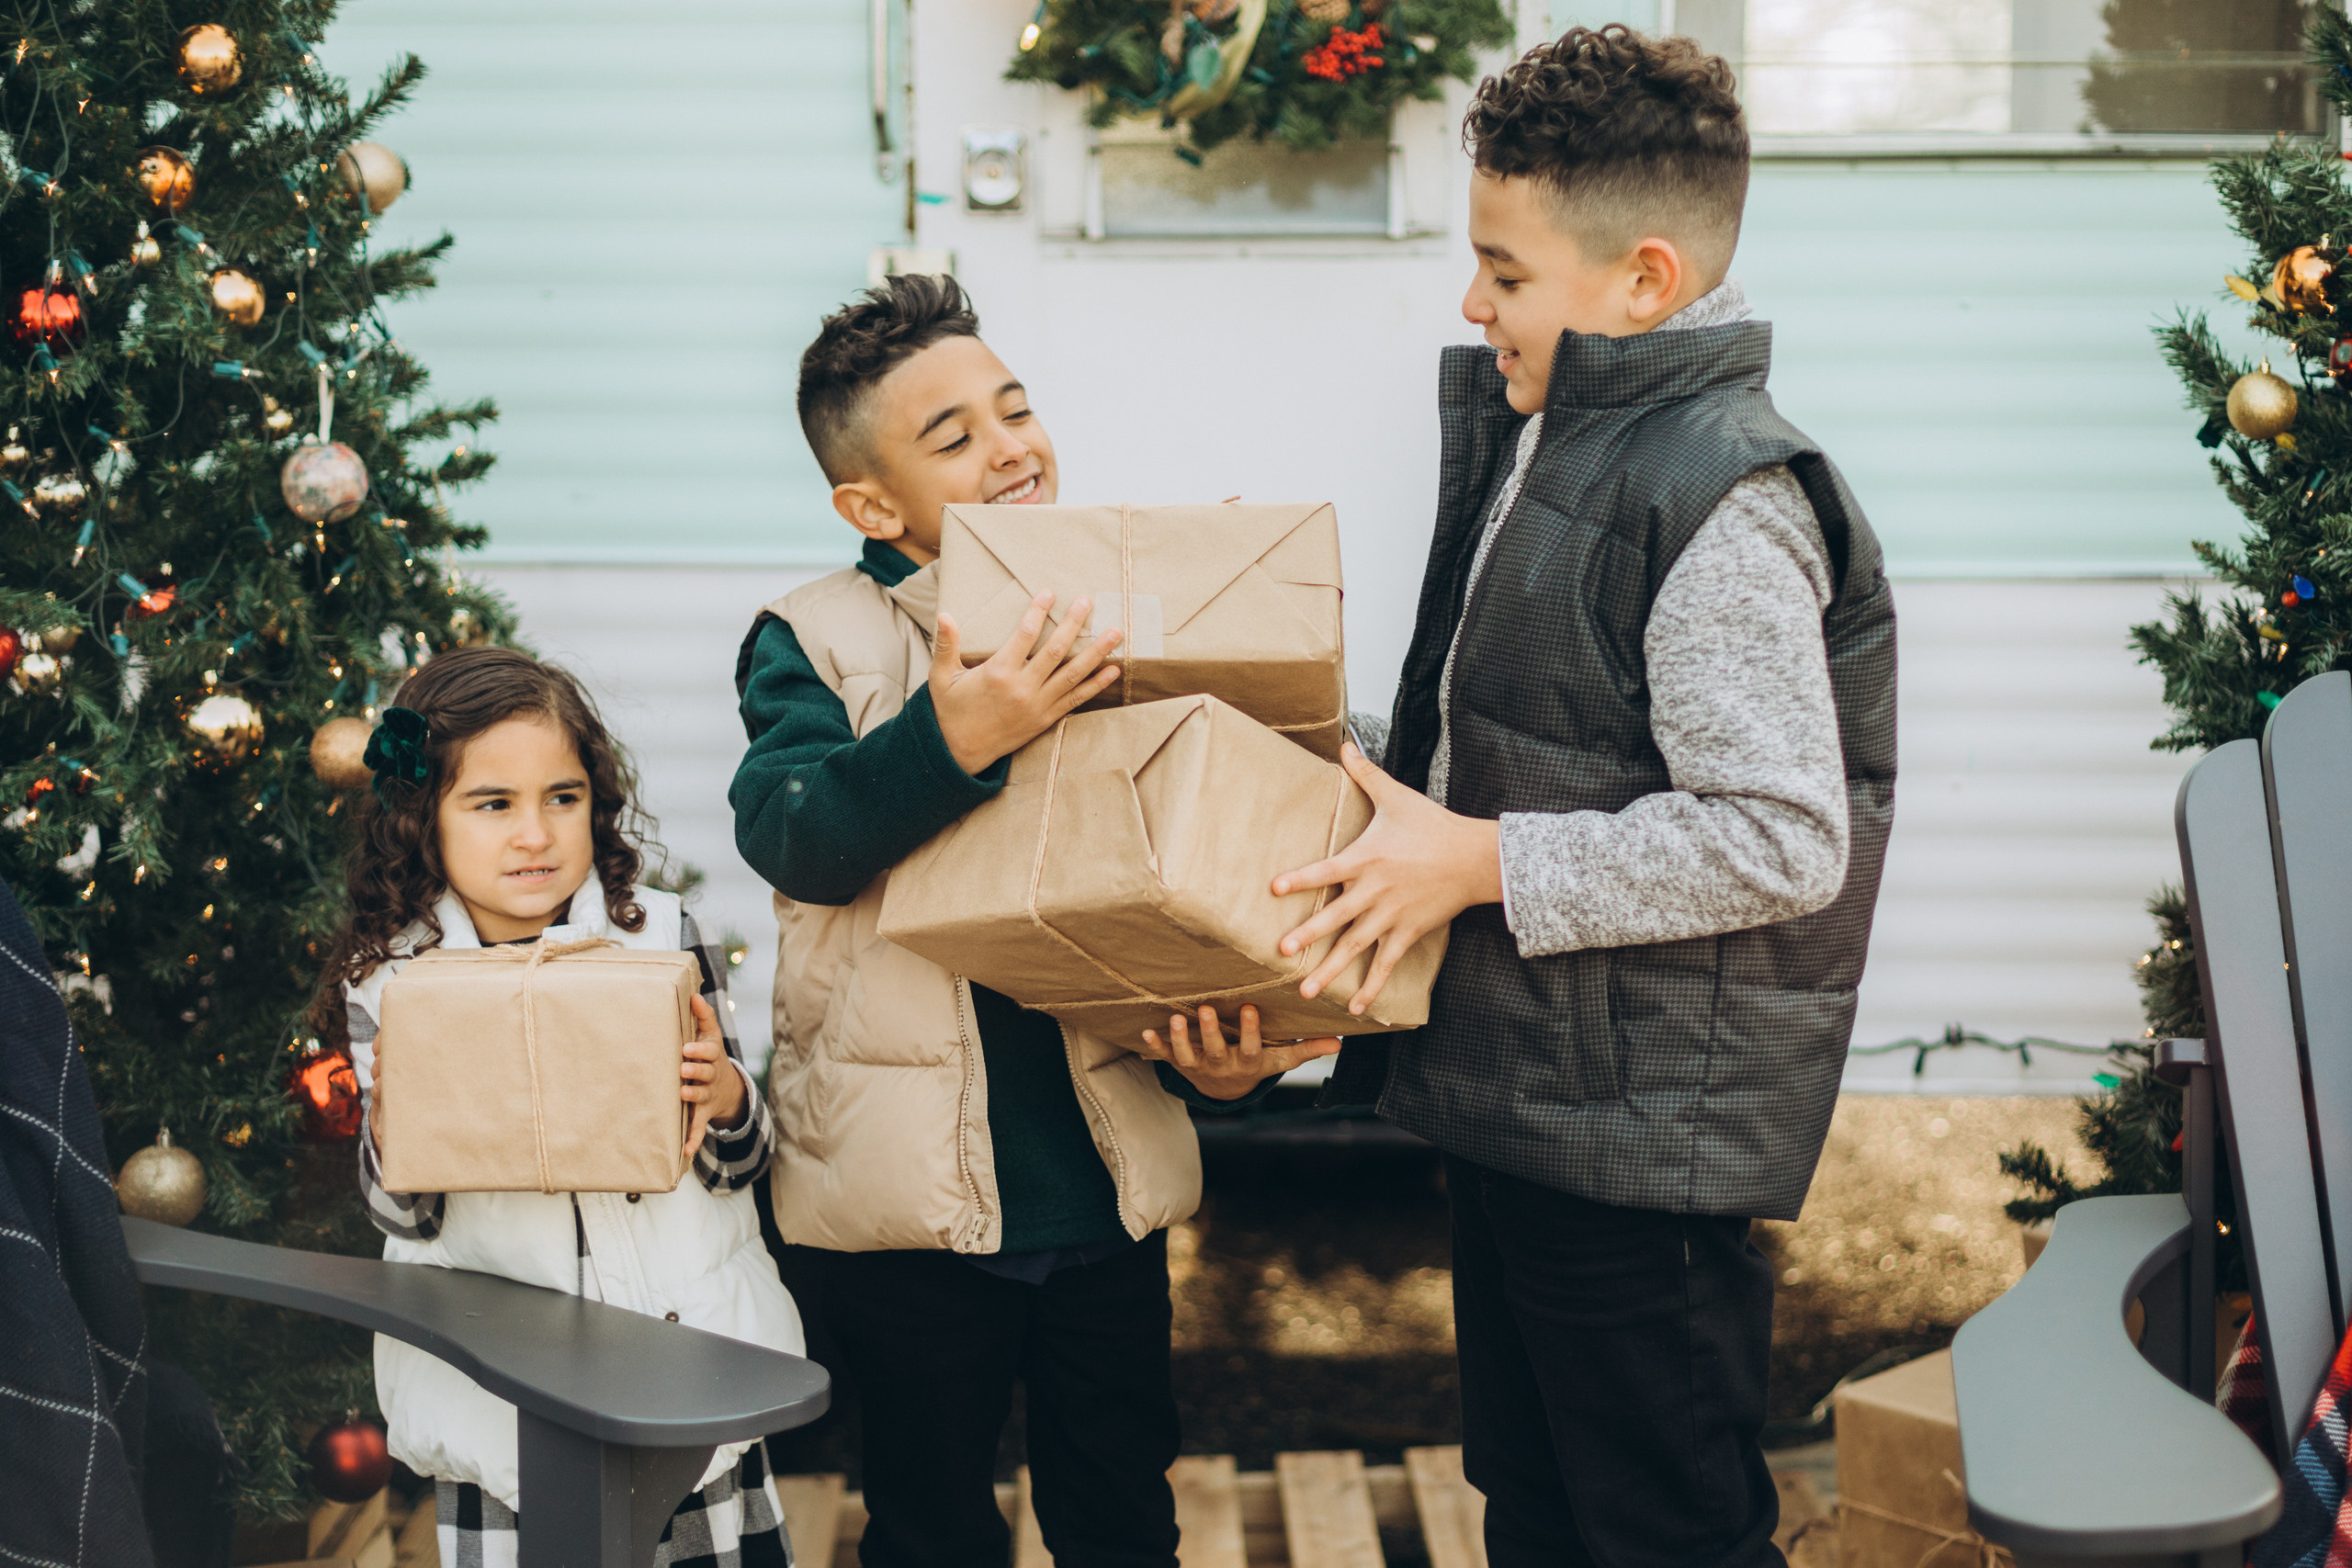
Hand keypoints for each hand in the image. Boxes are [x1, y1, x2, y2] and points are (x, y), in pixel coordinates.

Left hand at [681, 995, 745, 1162]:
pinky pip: (699, 1127)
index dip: (699, 1051)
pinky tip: (685, 1151)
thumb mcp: (710, 1035)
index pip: (708, 1051)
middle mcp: (712, 1076)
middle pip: (705, 1073)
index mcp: (712, 1056)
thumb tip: (693, 994)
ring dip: (693, 1096)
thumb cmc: (709, 1055)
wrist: (727, 1087)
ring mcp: (708, 1095)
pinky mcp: (703, 1112)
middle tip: (683, 1069)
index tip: (686, 1048)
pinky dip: (693, 1139)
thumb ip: (703, 1016)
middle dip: (696, 1071)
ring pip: (701, 1097)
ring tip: (682, 1094)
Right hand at [930, 591, 1123, 774]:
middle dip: (1074, 624)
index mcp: (997, 673)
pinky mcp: (1045, 719)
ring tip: (1116, 633)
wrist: (958, 753)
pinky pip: (1076, 699)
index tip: (1049, 593)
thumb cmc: (950, 711)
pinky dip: (1096, 684)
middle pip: (1055, 651)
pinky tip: (1113, 670)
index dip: (1037, 612)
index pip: (1023, 636)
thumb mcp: (941, 677)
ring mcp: (1037, 705)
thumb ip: (945, 645)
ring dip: (1096, 652)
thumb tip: (943, 615)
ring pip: (1072, 674)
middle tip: (1088, 602)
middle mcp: (1021, 688)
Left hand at [1136, 1004, 1339, 1099]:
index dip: (1250, 1031)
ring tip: (1176, 1018)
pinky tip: (1145, 1032)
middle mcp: (1221, 1065)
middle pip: (1215, 1051)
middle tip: (1207, 1009)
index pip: (1250, 1048)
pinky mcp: (1180, 1064)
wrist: (1224, 1091)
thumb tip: (1340, 1042)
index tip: (1251, 1007)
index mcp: (1246, 1063)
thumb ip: (1306, 1049)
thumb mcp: (1279, 1059)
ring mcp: (1198, 1066)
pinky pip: (1165, 1057)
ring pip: (1187, 1055)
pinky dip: (1155, 1046)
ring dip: (1180, 1039)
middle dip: (1210, 1032)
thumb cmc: (1255, 1065)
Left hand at [1272, 743, 1501, 1015]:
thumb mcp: (1396, 796)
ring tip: (1305, 989)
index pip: (1327, 871)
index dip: (1301, 880)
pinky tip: (1355, 1008)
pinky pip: (1387, 964)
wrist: (1474, 857)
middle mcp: (1376, 891)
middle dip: (1309, 935)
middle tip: (1281, 951)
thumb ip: (1365, 773)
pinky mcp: (1409, 932)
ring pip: (1357, 947)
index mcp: (1367, 859)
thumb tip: (1343, 743)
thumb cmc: (1432, 824)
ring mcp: (1393, 916)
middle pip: (1337, 917)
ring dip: (1331, 970)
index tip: (1274, 889)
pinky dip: (1372, 987)